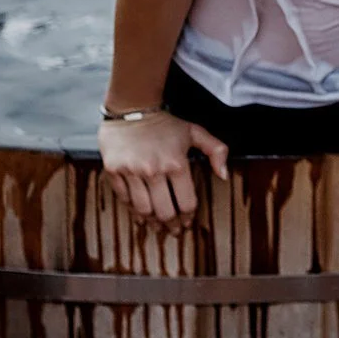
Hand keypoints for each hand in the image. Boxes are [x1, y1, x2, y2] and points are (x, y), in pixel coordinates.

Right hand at [98, 111, 228, 229]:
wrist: (132, 108)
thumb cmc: (165, 122)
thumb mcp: (195, 132)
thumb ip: (216, 151)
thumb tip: (224, 174)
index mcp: (176, 163)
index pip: (186, 202)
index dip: (189, 215)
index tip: (188, 220)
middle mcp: (154, 170)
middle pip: (164, 212)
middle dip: (171, 225)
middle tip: (174, 229)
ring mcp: (132, 172)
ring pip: (143, 210)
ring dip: (152, 222)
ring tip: (158, 225)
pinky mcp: (114, 171)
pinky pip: (124, 199)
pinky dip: (133, 210)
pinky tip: (140, 215)